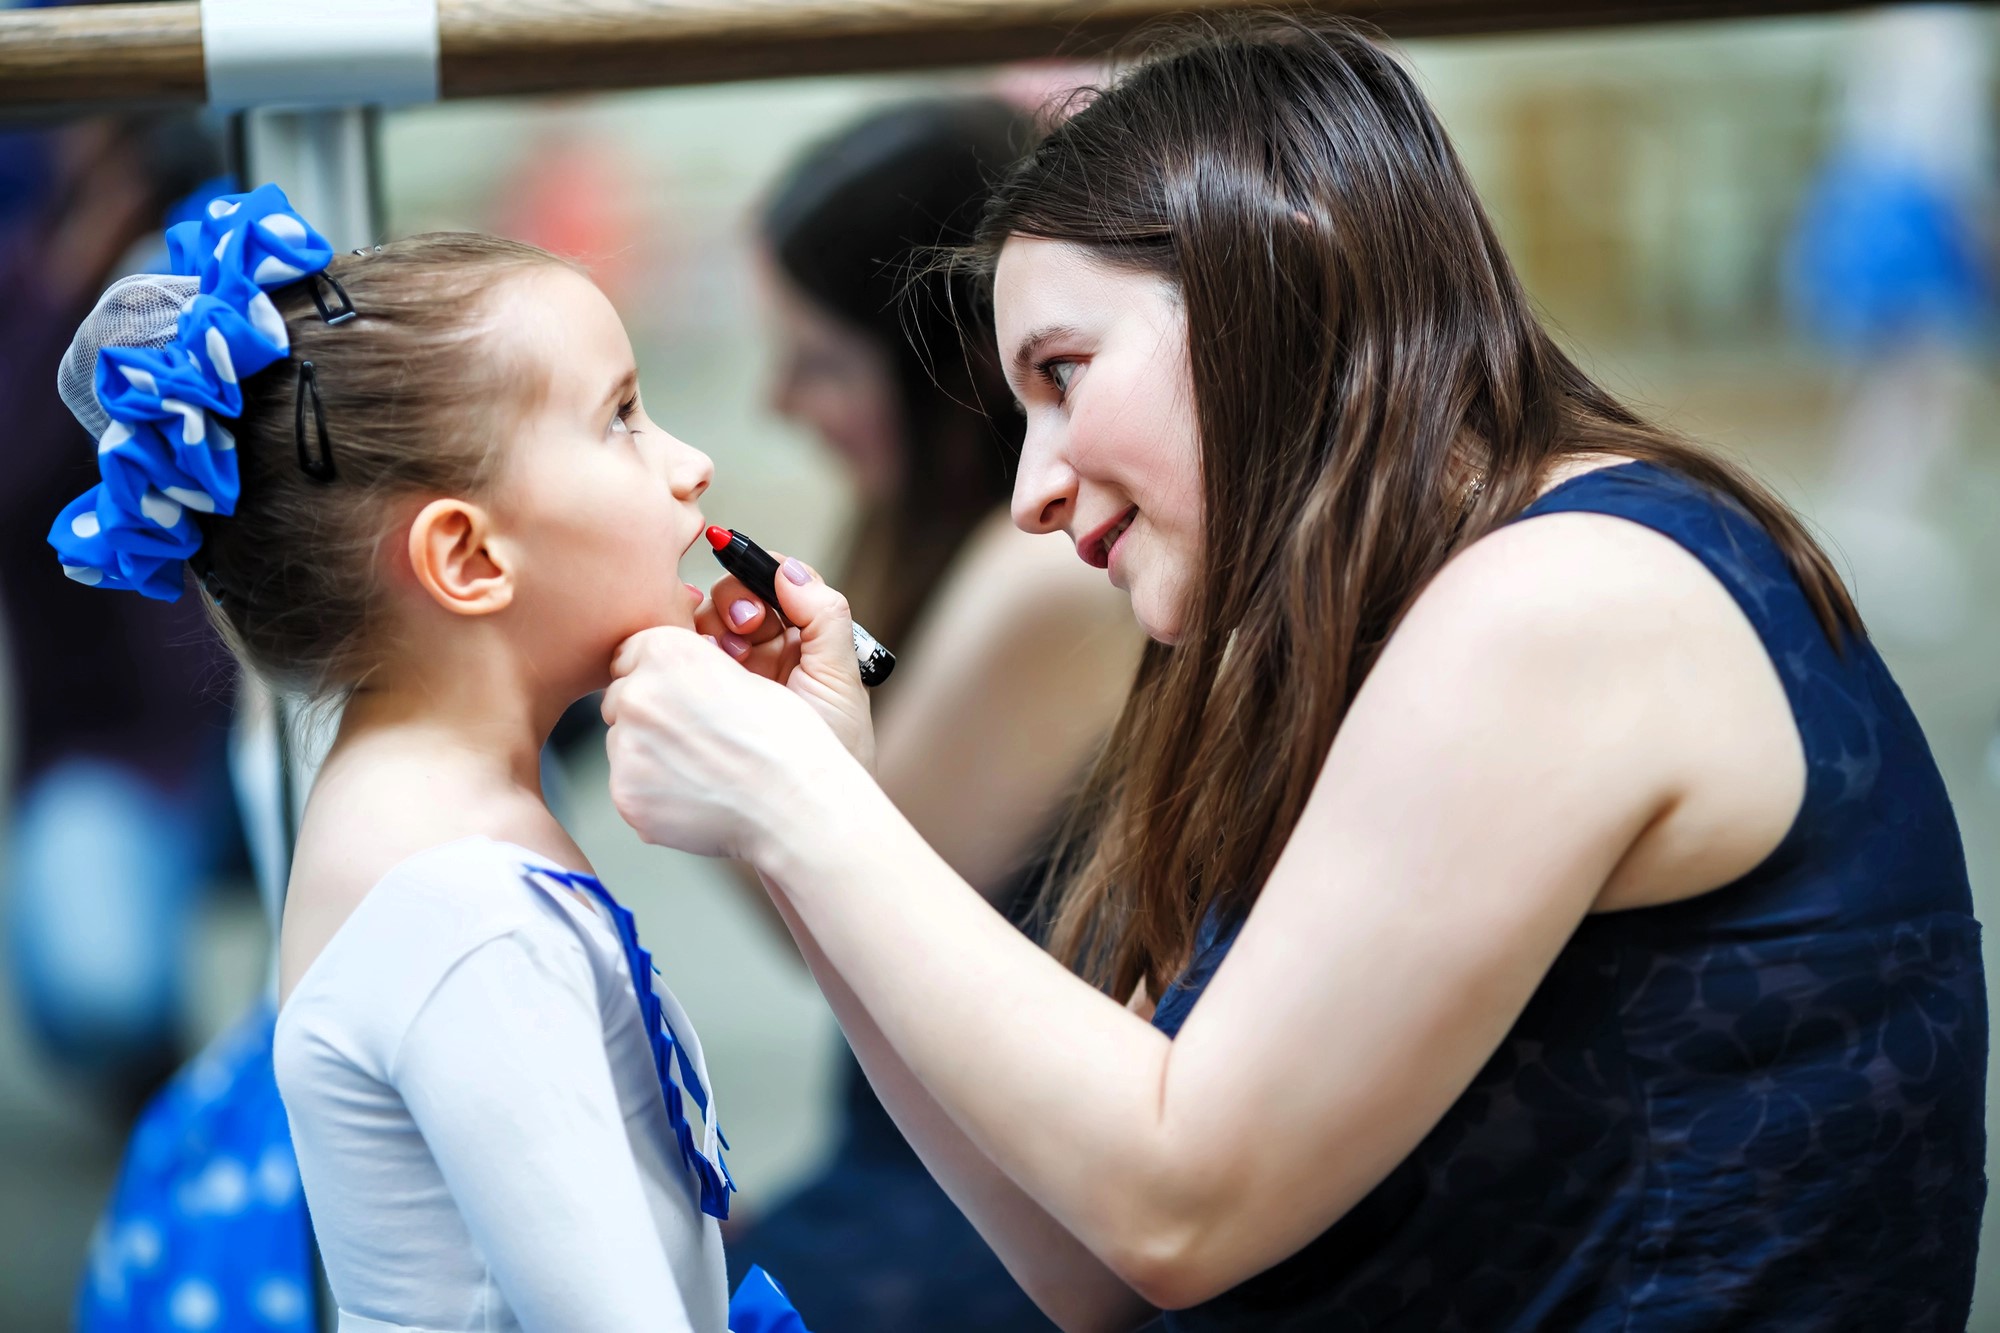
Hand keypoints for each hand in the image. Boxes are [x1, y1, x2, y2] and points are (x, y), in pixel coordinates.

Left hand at [601, 626, 857, 861]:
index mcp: (667, 651)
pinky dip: (654, 793)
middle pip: (621, 698)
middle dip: (649, 715)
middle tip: (697, 738)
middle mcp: (638, 693)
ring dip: (650, 755)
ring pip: (623, 744)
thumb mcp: (744, 674)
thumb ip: (689, 666)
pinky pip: (629, 787)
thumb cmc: (786, 742)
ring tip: (702, 769)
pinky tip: (696, 795)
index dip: (659, 676)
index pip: (630, 654)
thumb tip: (655, 676)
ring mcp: (627, 746)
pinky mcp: (626, 792)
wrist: (797, 806)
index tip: (683, 696)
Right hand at [692, 554, 873, 772]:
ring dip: (702, 639)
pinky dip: (682, 669)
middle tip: (740, 634)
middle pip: (725, 607)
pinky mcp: (701, 710)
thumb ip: (824, 616)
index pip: (763, 591)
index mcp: (796, 644)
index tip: (754, 613)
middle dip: (727, 611)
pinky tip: (696, 685)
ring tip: (720, 665)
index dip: (752, 589)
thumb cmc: (836, 755)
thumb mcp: (841, 681)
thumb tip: (789, 569)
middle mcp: (760, 658)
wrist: (809, 819)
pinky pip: (679, 675)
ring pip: (698, 637)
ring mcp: (728, 684)